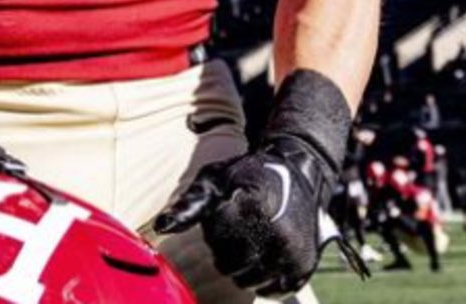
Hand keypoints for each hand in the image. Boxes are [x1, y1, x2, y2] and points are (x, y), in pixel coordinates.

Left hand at [155, 69, 354, 295]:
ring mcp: (292, 254)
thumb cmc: (248, 176)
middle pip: (229, 267)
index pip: (216, 245)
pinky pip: (271, 290)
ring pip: (248, 282)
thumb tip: (161, 226)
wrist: (298, 174)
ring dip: (244, 267)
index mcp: (251, 208)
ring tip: (252, 236)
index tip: (225, 211)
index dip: (214, 232)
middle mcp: (275, 234)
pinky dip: (264, 278)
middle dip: (226, 251)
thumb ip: (189, 204)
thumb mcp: (215, 178)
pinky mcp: (303, 268)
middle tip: (237, 226)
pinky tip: (266, 253)